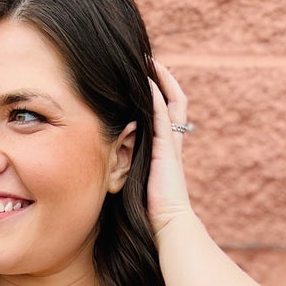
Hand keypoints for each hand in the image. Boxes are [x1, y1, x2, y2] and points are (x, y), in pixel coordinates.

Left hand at [144, 58, 195, 238]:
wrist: (169, 225)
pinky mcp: (166, 147)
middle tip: (148, 60)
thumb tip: (112, 169)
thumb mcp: (140, 186)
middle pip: (174, 101)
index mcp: (168, 151)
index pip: (167, 114)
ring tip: (147, 60)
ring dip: (159, 79)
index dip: (160, 94)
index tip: (146, 78)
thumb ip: (131, 171)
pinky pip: (161, 113)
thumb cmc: (153, 214)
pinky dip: (155, 94)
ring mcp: (171, 143)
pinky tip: (146, 79)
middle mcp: (172, 143)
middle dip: (162, 79)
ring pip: (170, 101)